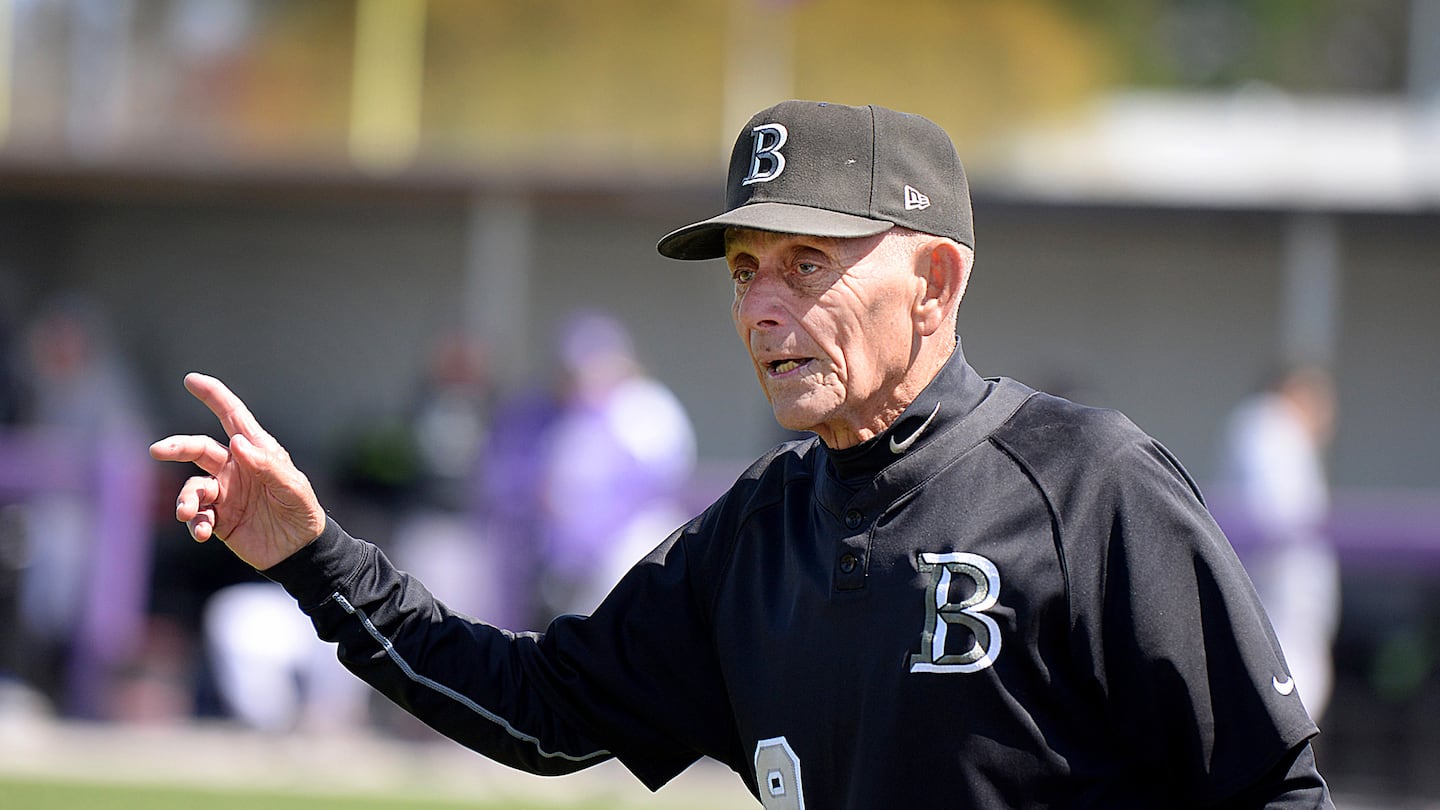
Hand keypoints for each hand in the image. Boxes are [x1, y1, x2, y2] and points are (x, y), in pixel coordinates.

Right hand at [150, 373, 326, 569]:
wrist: (300, 551)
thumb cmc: (302, 511)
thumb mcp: (292, 487)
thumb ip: (266, 465)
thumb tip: (237, 442)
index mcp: (256, 452)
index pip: (232, 418)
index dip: (213, 396)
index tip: (191, 380)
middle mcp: (235, 468)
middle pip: (198, 448)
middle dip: (177, 447)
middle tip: (158, 450)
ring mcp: (224, 493)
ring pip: (193, 486)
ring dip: (186, 499)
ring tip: (188, 513)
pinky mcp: (218, 519)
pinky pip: (197, 516)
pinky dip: (194, 523)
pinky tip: (203, 533)